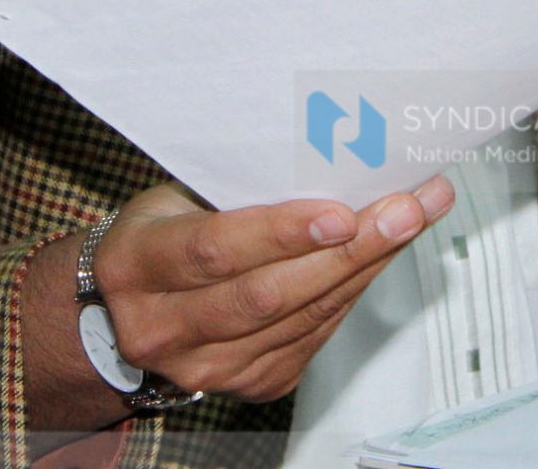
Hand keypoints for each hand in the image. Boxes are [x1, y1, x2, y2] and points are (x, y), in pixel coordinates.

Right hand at [89, 176, 453, 404]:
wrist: (124, 309)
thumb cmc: (160, 233)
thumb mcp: (176, 198)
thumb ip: (237, 190)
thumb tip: (328, 153)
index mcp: (136, 266)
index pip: (215, 250)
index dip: (281, 233)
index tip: (341, 211)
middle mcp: (164, 327)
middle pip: (269, 294)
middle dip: (348, 250)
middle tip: (405, 209)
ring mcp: (207, 366)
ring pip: (302, 317)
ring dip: (366, 266)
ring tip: (412, 218)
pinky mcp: (248, 383)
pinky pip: (314, 335)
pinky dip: (351, 290)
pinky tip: (380, 254)